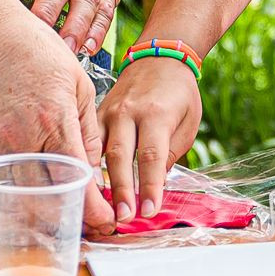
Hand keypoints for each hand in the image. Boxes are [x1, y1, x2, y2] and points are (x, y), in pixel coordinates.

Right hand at [0, 12, 114, 230]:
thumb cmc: (34, 52)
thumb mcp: (79, 84)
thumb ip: (89, 131)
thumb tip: (96, 171)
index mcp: (54, 121)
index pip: (77, 181)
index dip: (96, 210)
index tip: (109, 220)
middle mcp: (22, 140)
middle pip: (48, 202)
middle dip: (73, 219)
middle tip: (91, 223)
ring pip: (22, 202)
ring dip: (46, 216)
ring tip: (66, 215)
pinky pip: (2, 187)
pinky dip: (21, 199)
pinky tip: (38, 198)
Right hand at [97, 55, 201, 222]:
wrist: (159, 58)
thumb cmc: (179, 93)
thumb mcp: (187, 122)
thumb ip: (171, 152)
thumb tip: (155, 184)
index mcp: (155, 113)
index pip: (151, 155)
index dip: (150, 186)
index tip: (149, 211)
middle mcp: (127, 112)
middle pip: (119, 156)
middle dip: (120, 190)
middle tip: (121, 217)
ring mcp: (108, 112)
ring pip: (98, 151)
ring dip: (99, 182)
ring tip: (100, 209)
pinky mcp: (96, 115)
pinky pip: (89, 143)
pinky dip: (87, 166)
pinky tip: (87, 187)